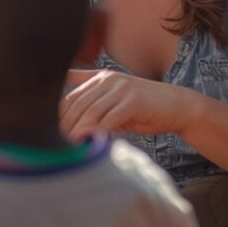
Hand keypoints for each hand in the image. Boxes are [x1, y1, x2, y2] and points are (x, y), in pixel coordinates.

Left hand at [60, 69, 194, 138]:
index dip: (57, 116)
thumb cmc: (145, 108)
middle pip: (77, 104)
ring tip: (68, 149)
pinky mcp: (133, 100)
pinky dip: (97, 133)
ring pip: (90, 112)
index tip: (49, 135)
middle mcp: (108, 79)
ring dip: (77, 132)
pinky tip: (89, 144)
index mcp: (100, 77)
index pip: (70, 96)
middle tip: (56, 147)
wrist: (178, 105)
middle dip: (65, 126)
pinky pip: (108, 119)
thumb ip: (96, 108)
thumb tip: (70, 128)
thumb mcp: (116, 103)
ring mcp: (121, 88)